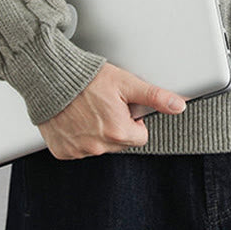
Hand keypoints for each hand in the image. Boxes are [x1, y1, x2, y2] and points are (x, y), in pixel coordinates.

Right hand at [36, 62, 187, 158]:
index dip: (134, 119)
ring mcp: (78, 150)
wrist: (51, 78)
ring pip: (99, 146)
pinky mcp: (62, 151)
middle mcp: (98, 146)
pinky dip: (78, 135)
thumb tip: (178, 105)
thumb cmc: (87, 78)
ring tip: (88, 108)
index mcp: (117, 131)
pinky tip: (75, 117)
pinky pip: (78, 148)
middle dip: (116, 125)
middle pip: (120, 142)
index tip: (122, 106)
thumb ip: (154, 96)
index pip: (140, 136)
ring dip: (97, 131)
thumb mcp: (126, 82)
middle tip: (104, 104)